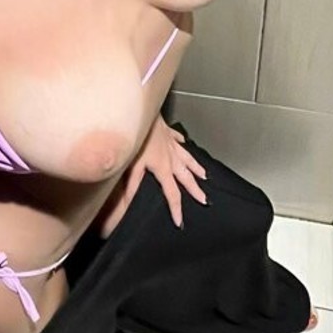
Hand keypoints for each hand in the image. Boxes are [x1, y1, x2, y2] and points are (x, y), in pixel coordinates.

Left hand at [96, 117, 207, 236]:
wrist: (142, 111)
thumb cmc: (137, 137)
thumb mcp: (133, 165)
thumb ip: (132, 186)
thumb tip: (128, 205)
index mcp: (163, 168)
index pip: (172, 193)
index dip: (176, 209)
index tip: (180, 221)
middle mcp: (171, 157)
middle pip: (186, 177)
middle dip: (194, 190)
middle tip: (204, 200)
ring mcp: (171, 144)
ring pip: (187, 159)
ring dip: (195, 168)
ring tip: (204, 175)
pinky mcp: (167, 132)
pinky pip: (178, 139)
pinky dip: (182, 143)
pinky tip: (184, 142)